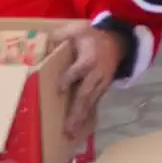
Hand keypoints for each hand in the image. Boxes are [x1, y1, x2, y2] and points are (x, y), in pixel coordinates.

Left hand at [52, 24, 128, 139]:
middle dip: (76, 111)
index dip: (70, 77)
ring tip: (71, 133)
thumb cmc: (93, 36)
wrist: (118, 42)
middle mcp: (97, 73)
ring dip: (80, 118)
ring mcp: (101, 83)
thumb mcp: (77, 30)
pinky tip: (79, 127)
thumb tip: (43, 46)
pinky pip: (94, 103)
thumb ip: (60, 36)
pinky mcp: (103, 88)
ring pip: (90, 102)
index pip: (79, 69)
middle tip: (67, 127)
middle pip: (86, 93)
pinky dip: (86, 115)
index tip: (60, 88)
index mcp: (90, 57)